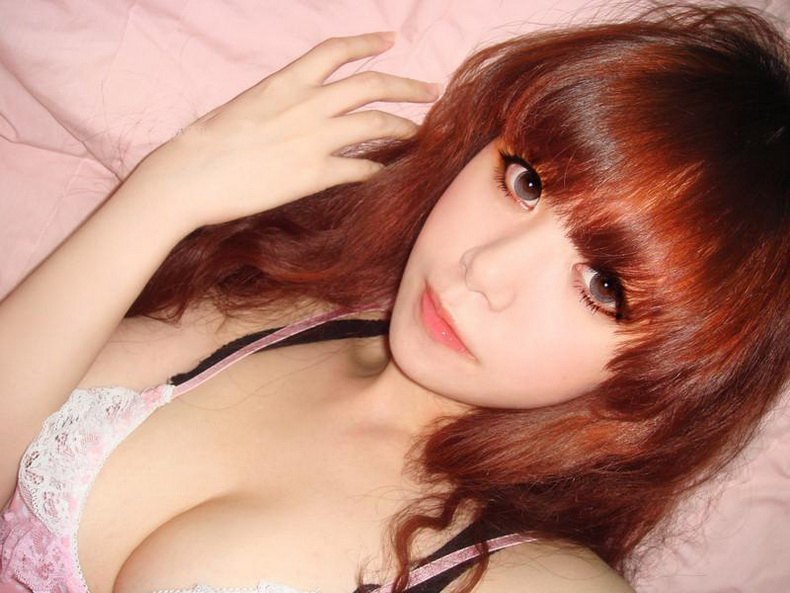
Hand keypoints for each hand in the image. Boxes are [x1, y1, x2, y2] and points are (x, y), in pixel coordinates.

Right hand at [126, 32, 438, 228]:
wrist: (188, 178)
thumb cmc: (203, 144)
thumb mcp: (242, 107)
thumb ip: (277, 104)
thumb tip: (292, 108)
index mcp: (284, 82)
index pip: (335, 51)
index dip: (367, 42)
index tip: (390, 40)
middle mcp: (305, 104)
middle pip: (371, 85)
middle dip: (407, 85)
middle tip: (431, 89)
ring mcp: (313, 139)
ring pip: (375, 123)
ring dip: (403, 126)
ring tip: (420, 131)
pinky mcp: (313, 175)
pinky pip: (359, 168)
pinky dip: (376, 168)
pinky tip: (386, 170)